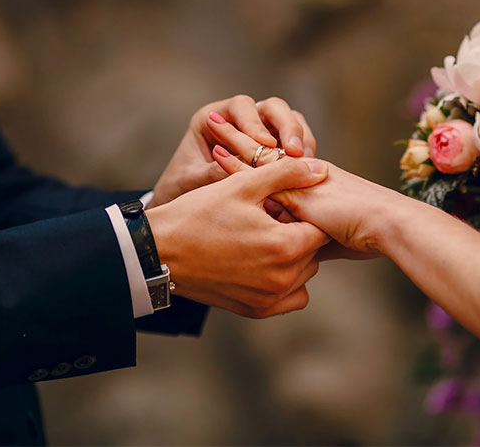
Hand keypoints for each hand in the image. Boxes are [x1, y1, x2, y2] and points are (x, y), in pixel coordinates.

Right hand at [146, 158, 329, 317]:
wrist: (158, 252)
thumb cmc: (198, 214)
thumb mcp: (243, 185)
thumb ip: (286, 174)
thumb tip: (321, 169)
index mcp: (284, 246)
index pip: (320, 228)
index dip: (304, 212)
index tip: (281, 205)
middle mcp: (282, 279)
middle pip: (314, 252)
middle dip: (299, 233)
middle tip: (269, 219)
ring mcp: (269, 299)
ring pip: (304, 274)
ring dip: (293, 257)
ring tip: (262, 239)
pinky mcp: (256, 310)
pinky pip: (290, 297)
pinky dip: (284, 281)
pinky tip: (260, 261)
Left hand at [149, 95, 316, 207]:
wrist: (181, 207)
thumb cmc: (180, 188)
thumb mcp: (191, 181)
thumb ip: (213, 172)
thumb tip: (243, 170)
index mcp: (212, 117)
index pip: (241, 106)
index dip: (255, 123)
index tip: (265, 145)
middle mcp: (239, 119)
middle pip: (272, 108)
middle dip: (287, 126)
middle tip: (295, 151)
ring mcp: (260, 131)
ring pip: (289, 120)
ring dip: (301, 138)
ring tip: (307, 161)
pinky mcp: (275, 149)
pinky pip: (295, 141)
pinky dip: (304, 152)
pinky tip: (306, 171)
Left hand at [209, 122, 399, 254]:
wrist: (386, 226)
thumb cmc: (367, 234)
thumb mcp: (329, 239)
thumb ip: (308, 240)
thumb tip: (296, 257)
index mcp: (310, 184)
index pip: (275, 166)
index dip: (253, 155)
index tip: (230, 145)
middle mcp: (302, 174)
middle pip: (263, 151)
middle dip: (239, 136)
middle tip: (214, 120)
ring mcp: (297, 176)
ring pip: (258, 152)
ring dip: (233, 137)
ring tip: (210, 121)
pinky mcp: (293, 183)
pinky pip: (259, 169)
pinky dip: (235, 161)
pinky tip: (215, 151)